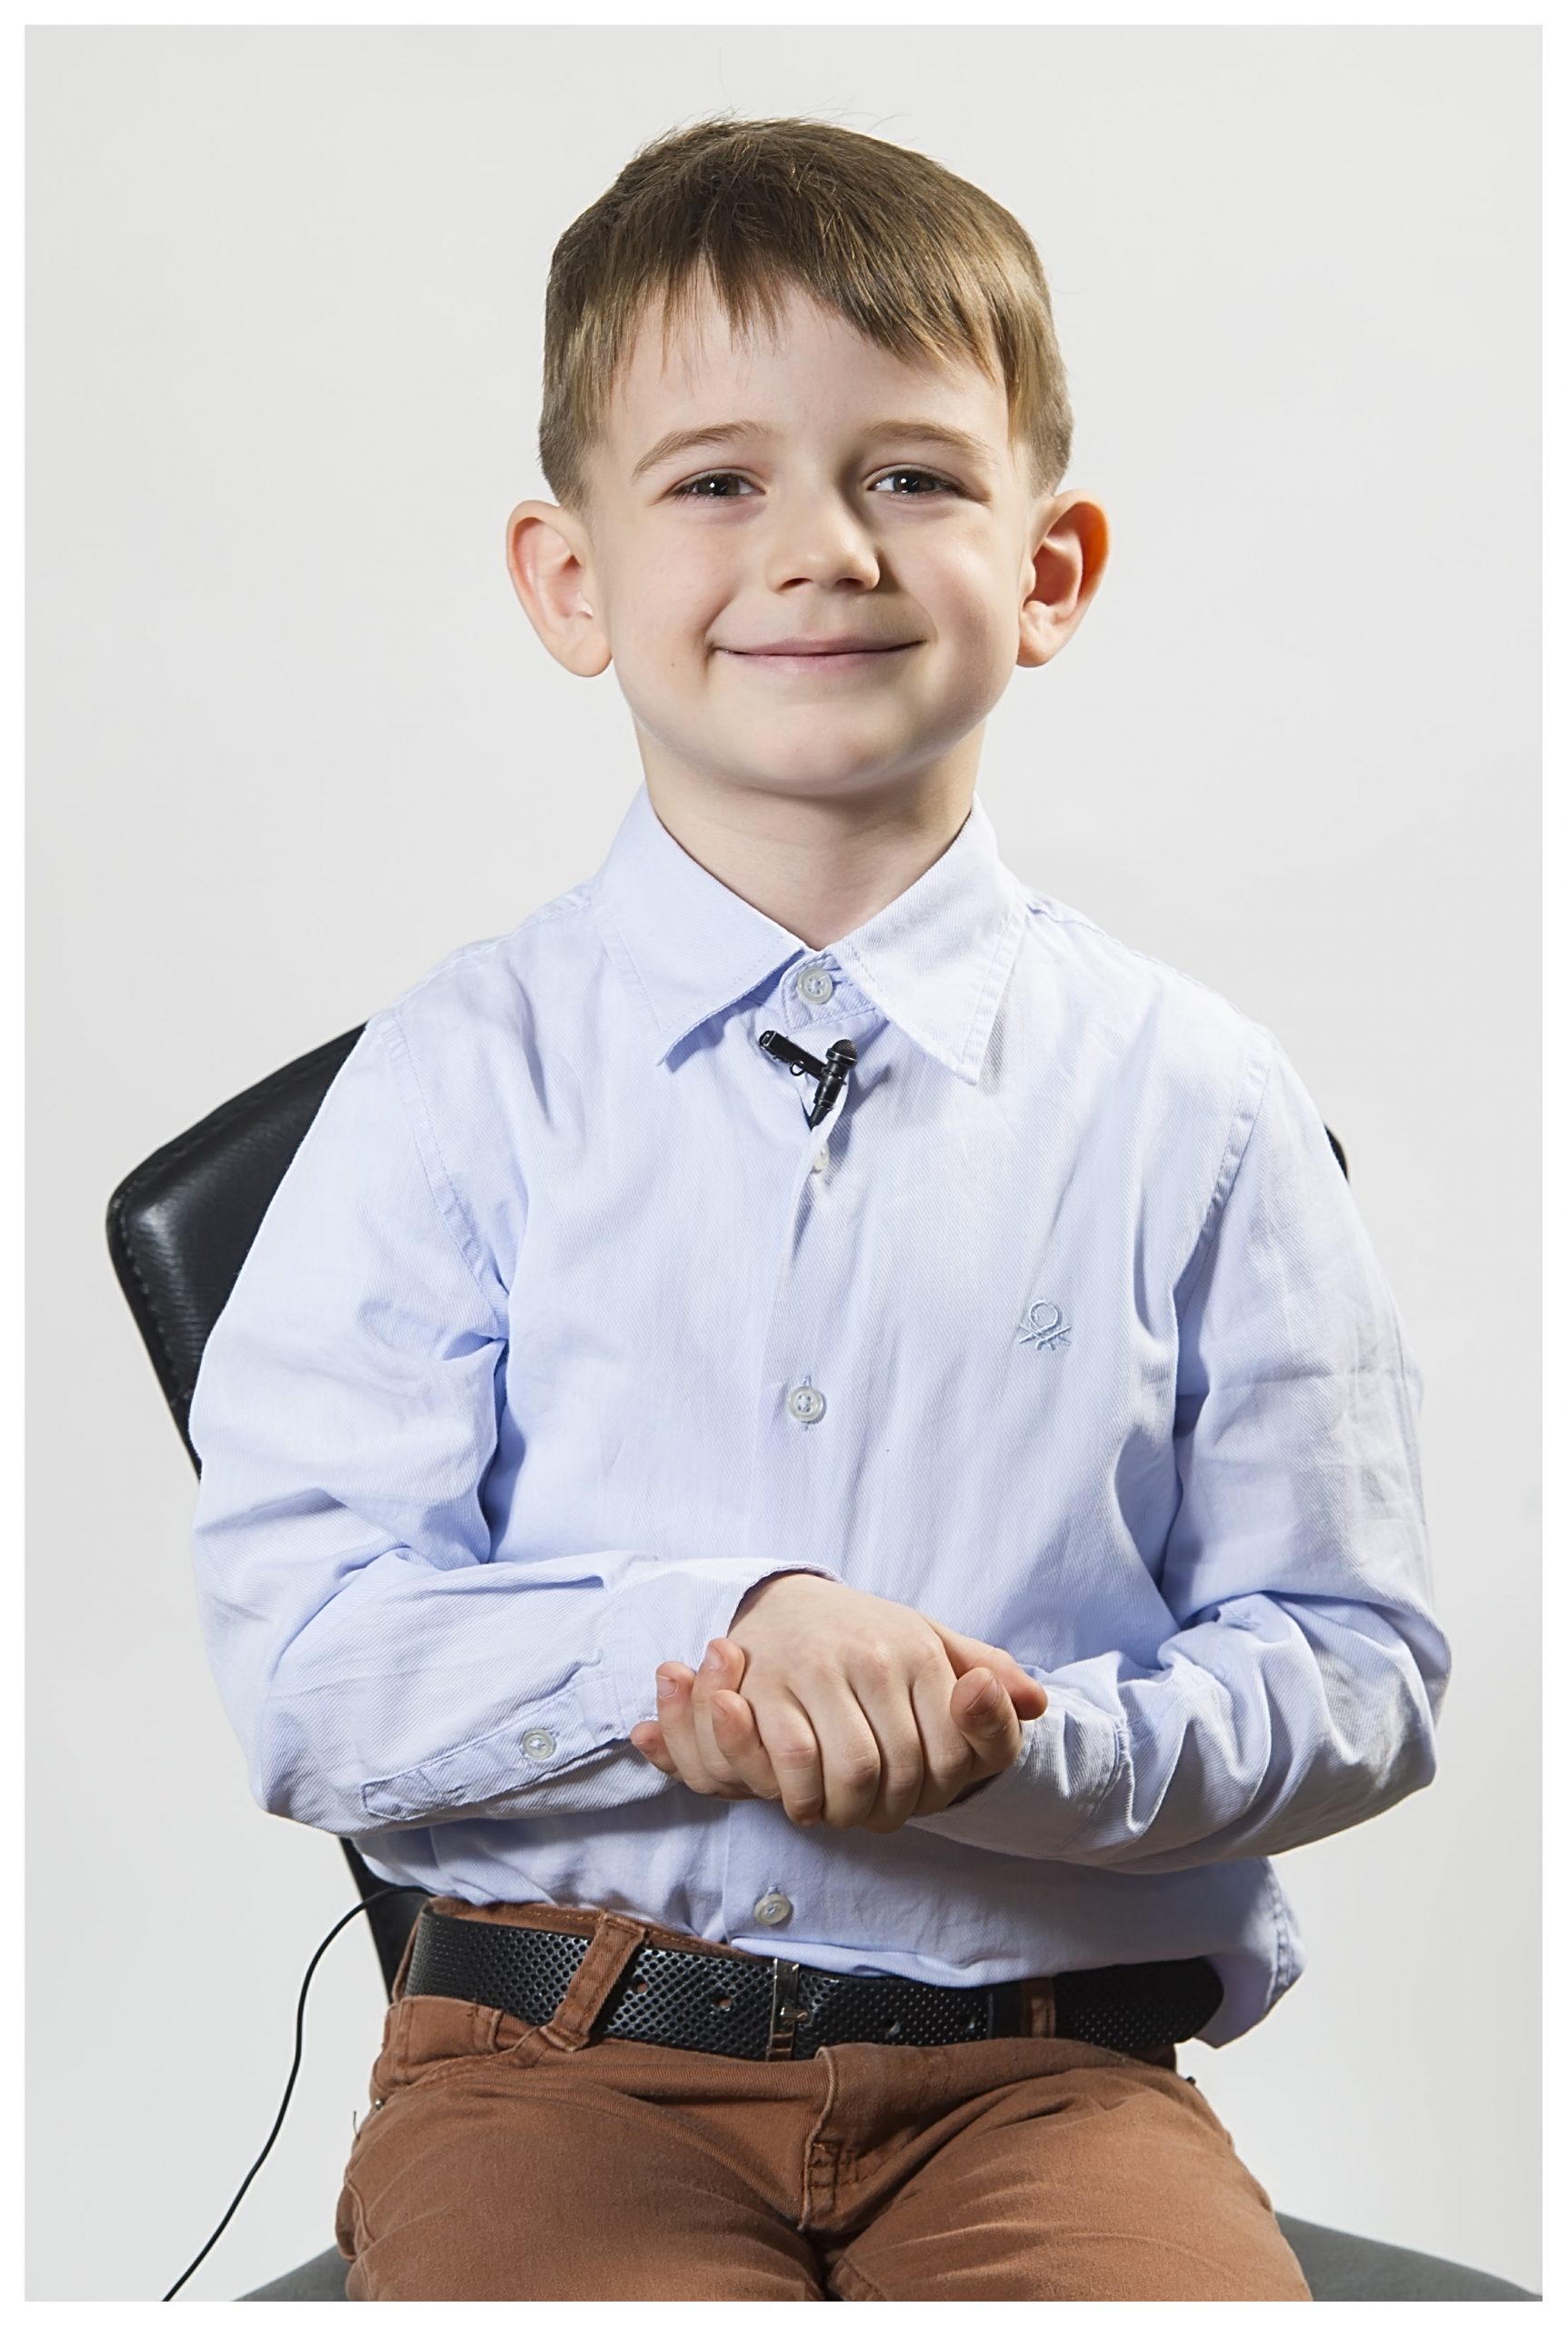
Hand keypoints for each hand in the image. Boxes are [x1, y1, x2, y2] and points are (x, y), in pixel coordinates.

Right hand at [629, 1578, 1047, 1833]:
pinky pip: (796, 1764)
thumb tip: (1035, 1703)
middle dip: (893, 1811)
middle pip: (905, 1771)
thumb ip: (988, 1673)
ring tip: (844, 1811)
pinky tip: (806, 1800)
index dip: (940, 1795)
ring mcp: (818, 1668)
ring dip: (850, 1812)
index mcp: (920, 1648)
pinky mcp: (767, 1686)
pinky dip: (805, 1798)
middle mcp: (875, 1655)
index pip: (954, 1754)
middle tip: (877, 1815)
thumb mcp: (932, 1644)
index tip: (919, 1798)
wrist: (781, 1601)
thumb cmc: (867, 1638)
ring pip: (855, 1773)